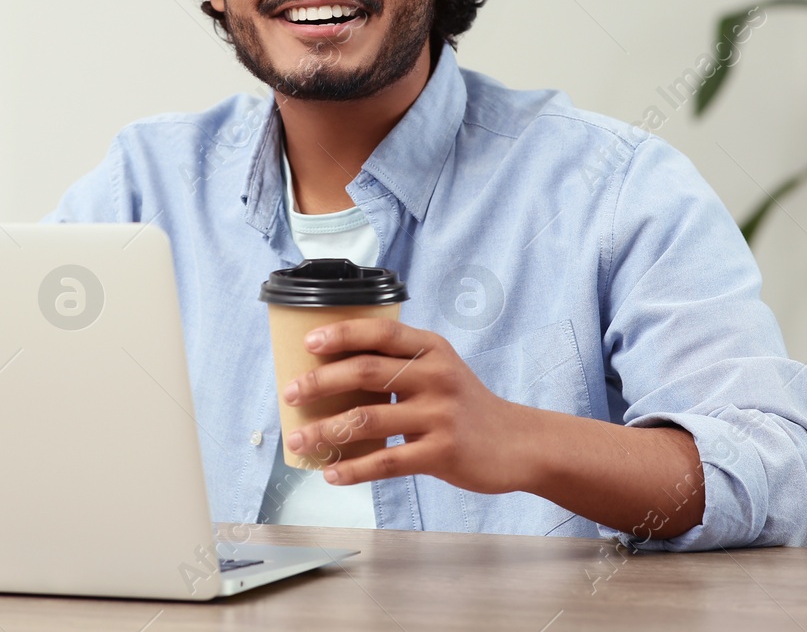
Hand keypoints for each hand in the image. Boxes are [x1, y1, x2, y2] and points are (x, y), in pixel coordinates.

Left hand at [281, 318, 540, 493]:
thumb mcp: (440, 370)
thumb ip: (399, 365)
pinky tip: (331, 474)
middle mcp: (436, 376)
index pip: (381, 332)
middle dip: (320, 382)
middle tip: (289, 393)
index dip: (343, 333)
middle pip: (366, 372)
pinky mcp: (442, 452)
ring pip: (369, 420)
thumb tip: (332, 372)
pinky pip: (387, 462)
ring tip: (298, 439)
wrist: (517, 443)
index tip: (308, 343)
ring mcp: (440, 415)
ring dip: (326, 431)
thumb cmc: (465, 405)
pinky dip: (354, 469)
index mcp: (432, 349)